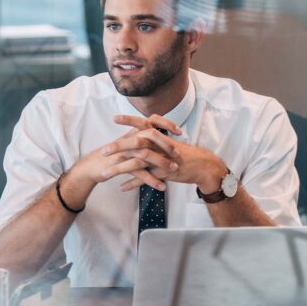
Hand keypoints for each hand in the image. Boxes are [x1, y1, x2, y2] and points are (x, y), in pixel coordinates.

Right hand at [64, 116, 180, 204]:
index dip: (166, 124)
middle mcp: (129, 140)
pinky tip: (162, 186)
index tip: (179, 131)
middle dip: (166, 144)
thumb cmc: (110, 156)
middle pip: (150, 135)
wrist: (91, 167)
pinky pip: (139, 172)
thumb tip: (156, 137)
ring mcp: (124, 152)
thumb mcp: (126, 144)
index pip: (151, 122)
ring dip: (162, 163)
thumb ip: (139, 139)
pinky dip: (151, 180)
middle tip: (177, 154)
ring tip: (173, 170)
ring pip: (146, 154)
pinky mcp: (119, 166)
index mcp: (132, 132)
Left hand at [112, 114, 226, 191]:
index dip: (129, 120)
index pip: (143, 124)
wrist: (203, 166)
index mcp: (160, 136)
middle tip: (103, 151)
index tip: (115, 118)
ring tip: (106, 173)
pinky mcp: (164, 173)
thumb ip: (156, 139)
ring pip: (138, 163)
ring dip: (120, 168)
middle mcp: (160, 145)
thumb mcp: (170, 143)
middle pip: (136, 143)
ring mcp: (162, 159)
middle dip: (118, 146)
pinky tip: (122, 187)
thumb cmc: (186, 155)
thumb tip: (142, 135)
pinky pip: (146, 179)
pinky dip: (133, 183)